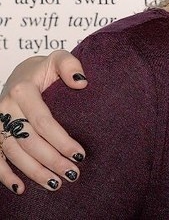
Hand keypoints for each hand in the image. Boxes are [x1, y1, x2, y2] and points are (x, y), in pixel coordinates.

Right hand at [0, 51, 86, 193]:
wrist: (21, 73)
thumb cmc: (44, 69)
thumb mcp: (58, 59)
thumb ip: (70, 65)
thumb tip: (81, 83)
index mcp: (23, 90)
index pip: (44, 121)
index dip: (61, 140)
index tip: (80, 154)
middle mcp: (6, 108)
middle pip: (30, 141)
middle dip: (52, 160)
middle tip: (73, 173)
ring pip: (14, 153)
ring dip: (34, 172)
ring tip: (56, 183)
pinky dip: (5, 176)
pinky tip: (20, 188)